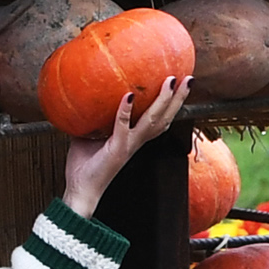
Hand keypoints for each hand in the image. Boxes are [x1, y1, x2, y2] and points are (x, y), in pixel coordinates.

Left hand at [58, 76, 192, 216]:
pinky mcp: (117, 149)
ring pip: (153, 121)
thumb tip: (84, 98)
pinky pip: (123, 127)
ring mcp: (128, 145)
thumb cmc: (84, 166)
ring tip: (171, 81)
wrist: (80, 191)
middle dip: (179, 98)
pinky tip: (129, 95)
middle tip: (188, 78)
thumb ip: (92, 119)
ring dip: (163, 100)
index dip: (171, 103)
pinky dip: (125, 111)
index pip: (159, 119)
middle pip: (165, 117)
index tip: (179, 83)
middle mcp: (136, 142)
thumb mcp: (88, 136)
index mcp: (134, 139)